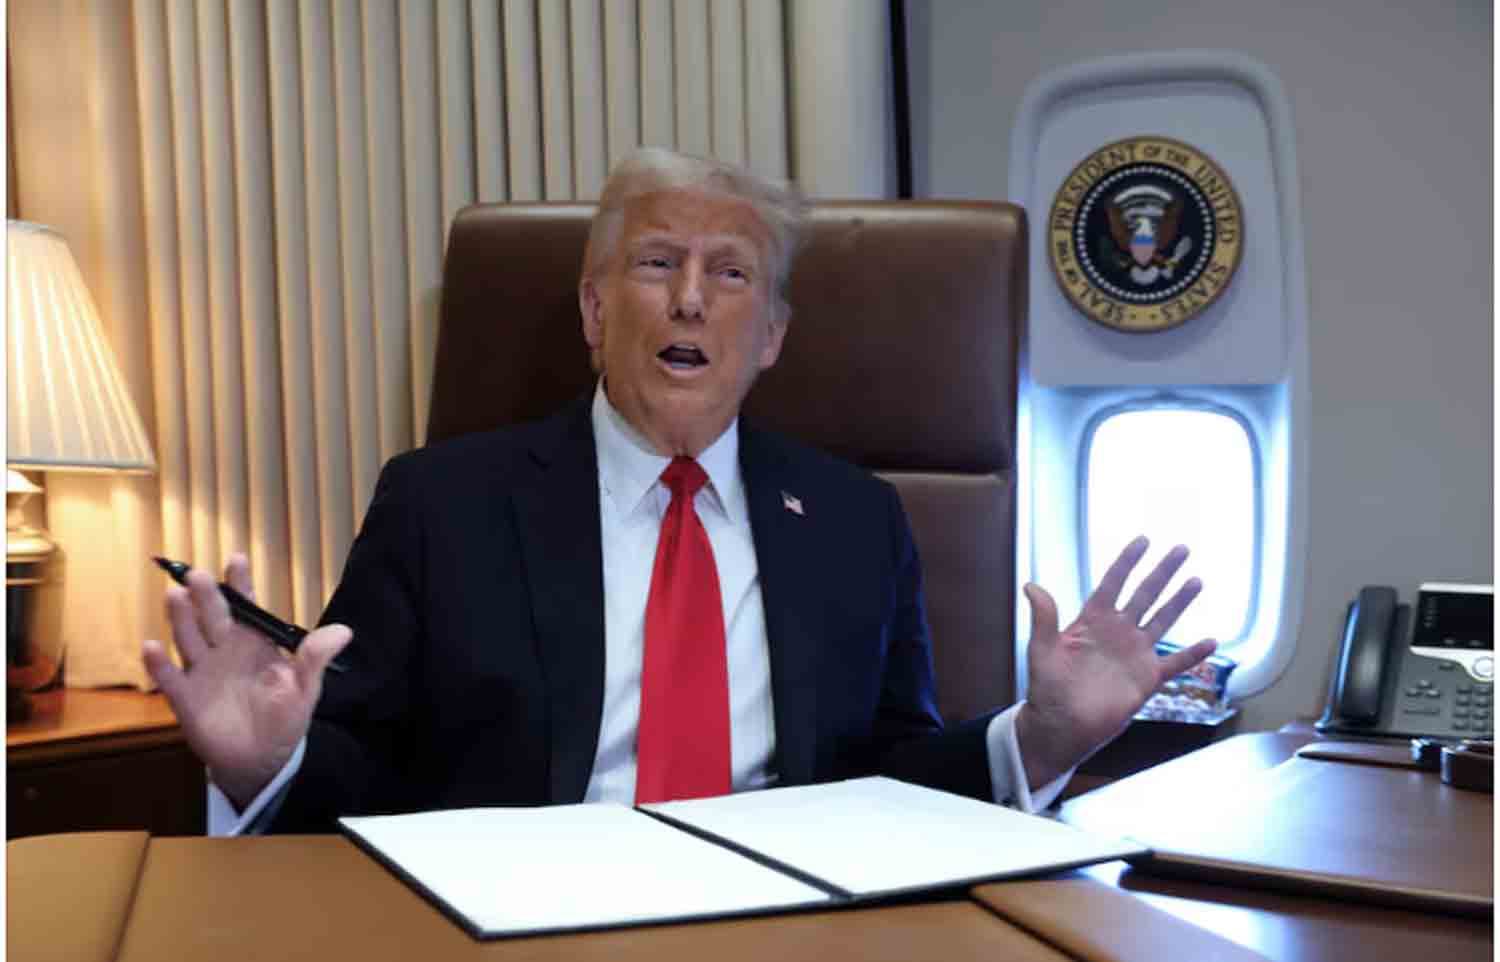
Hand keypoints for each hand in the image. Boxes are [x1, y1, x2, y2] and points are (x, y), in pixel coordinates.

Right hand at [142, 554, 351, 809]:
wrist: (263, 758)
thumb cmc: (285, 717)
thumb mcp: (305, 687)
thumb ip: (316, 658)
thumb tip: (344, 632)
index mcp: (254, 642)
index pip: (246, 606)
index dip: (240, 583)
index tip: (237, 560)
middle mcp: (224, 650)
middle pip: (212, 616)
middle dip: (206, 596)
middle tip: (199, 575)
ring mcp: (202, 672)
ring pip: (188, 638)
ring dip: (180, 619)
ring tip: (175, 596)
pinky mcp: (185, 698)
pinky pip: (169, 678)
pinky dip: (159, 664)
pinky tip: (151, 646)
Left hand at [1015, 536, 1215, 788]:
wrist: (1061, 726)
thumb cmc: (1047, 688)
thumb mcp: (1042, 651)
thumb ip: (1043, 618)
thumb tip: (1031, 585)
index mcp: (1092, 620)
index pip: (1113, 583)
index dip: (1127, 562)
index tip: (1143, 540)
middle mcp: (1118, 631)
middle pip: (1145, 594)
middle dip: (1163, 572)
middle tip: (1182, 549)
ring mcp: (1135, 653)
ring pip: (1163, 620)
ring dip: (1180, 601)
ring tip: (1196, 580)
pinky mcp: (1147, 678)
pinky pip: (1175, 663)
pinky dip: (1193, 654)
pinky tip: (1211, 641)